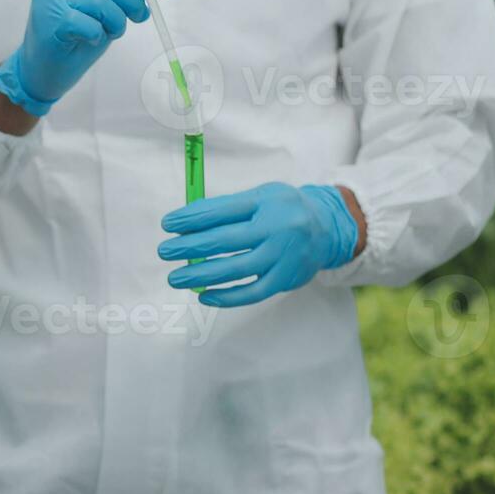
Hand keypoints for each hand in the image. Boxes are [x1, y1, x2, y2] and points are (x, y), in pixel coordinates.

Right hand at [0, 0, 171, 115]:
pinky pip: (87, 24)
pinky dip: (97, 34)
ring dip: (116, 22)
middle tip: (139, 18)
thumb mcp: (111, 3)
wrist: (45, 69)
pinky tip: (92, 39)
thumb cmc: (79, 33)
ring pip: (100, 2)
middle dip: (132, 1)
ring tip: (112, 32)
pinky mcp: (49, 22)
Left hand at [159, 183, 361, 307]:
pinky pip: (253, 292)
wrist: (329, 227)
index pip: (221, 210)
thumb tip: (185, 222)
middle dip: (190, 247)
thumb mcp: (260, 196)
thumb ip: (226, 208)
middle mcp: (278, 227)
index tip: (168, 224)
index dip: (191, 218)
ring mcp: (284, 255)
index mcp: (266, 201)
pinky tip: (205, 295)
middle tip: (165, 251)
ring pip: (235, 269)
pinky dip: (227, 296)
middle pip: (225, 240)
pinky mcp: (287, 278)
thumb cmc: (283, 210)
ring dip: (201, 275)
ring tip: (176, 277)